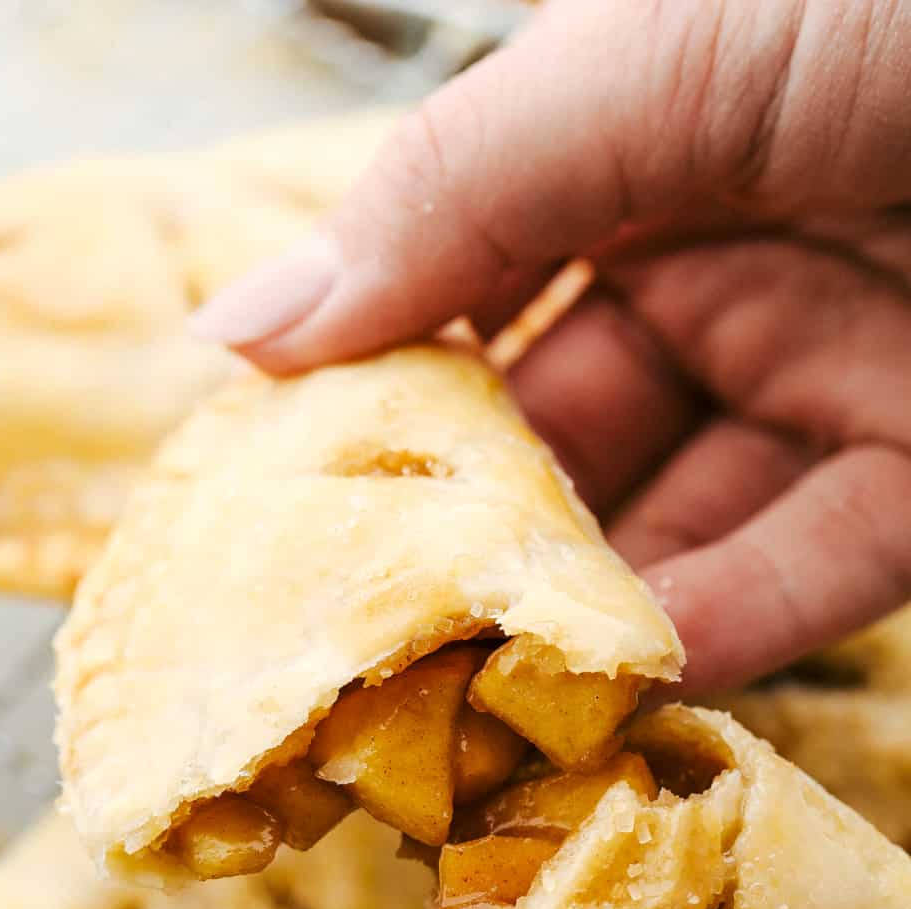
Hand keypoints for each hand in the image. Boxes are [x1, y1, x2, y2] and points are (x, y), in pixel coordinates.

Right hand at [192, 0, 910, 692]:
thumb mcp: (652, 58)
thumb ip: (448, 201)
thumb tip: (238, 336)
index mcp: (621, 143)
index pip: (455, 296)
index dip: (367, 395)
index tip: (276, 504)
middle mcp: (713, 263)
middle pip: (554, 435)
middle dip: (466, 535)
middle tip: (363, 639)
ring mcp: (821, 369)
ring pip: (667, 523)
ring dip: (575, 611)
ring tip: (466, 694)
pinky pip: (797, 569)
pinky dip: (712, 632)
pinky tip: (614, 686)